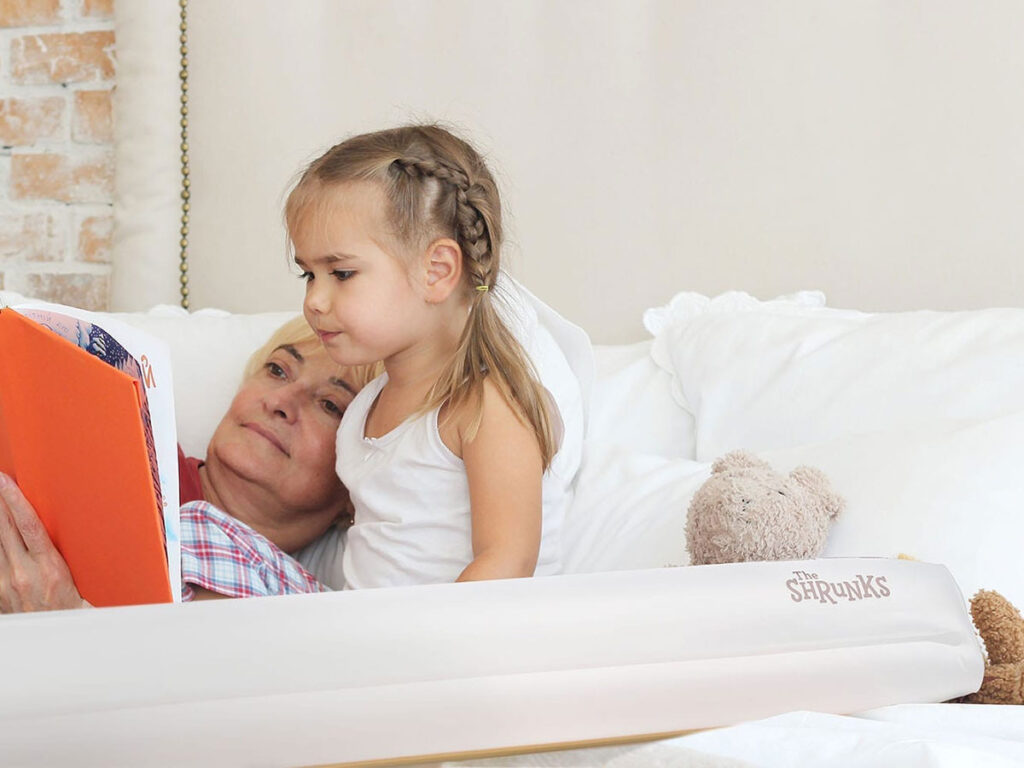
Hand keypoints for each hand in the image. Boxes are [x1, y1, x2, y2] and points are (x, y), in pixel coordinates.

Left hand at [0, 473, 88, 611]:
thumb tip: (98, 545)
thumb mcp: (85, 587)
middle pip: (5, 529)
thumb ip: (80, 565)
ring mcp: (6, 584)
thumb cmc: (72, 615)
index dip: (16, 501)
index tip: (7, 483)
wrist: (51, 646)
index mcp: (50, 570)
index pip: (29, 526)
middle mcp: (23, 575)